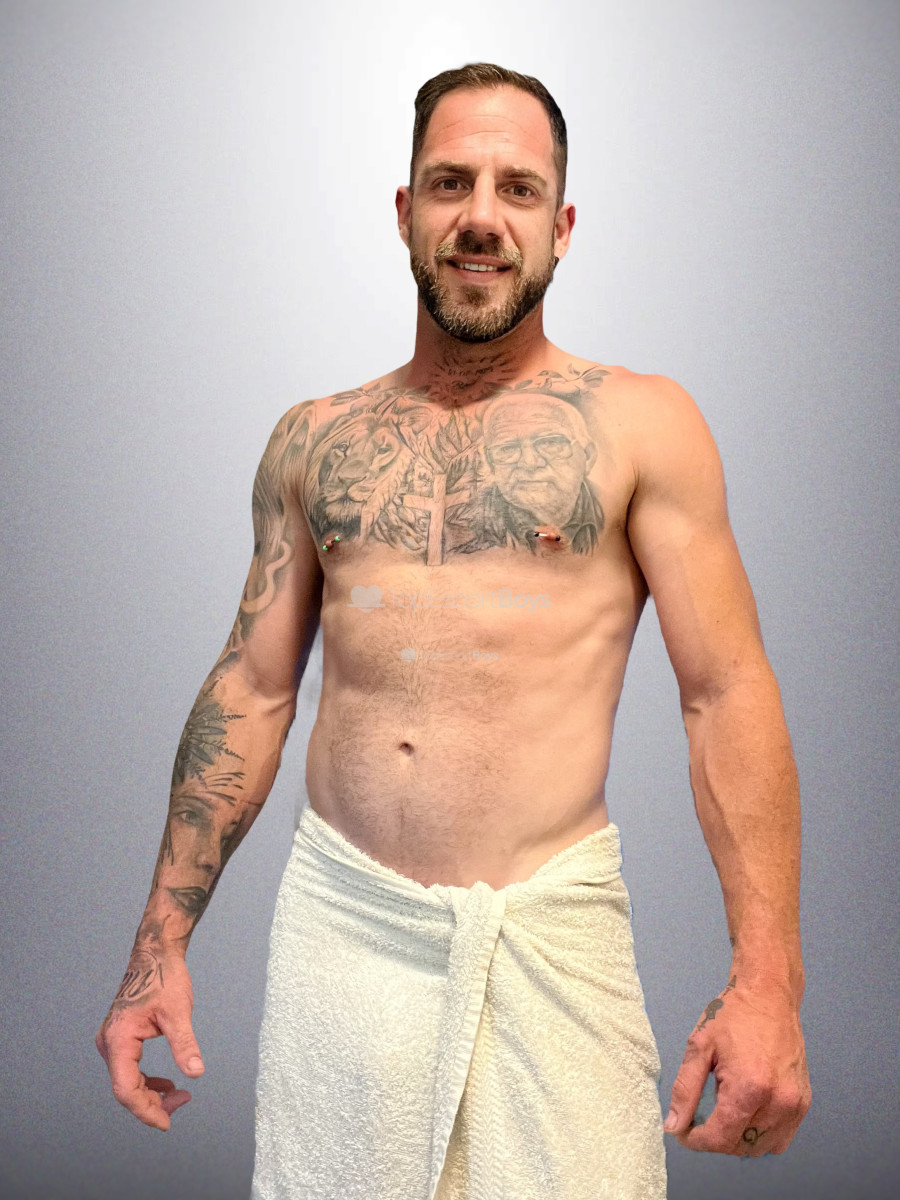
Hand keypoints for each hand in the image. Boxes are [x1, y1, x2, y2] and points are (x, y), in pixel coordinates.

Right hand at [96, 947, 204, 1130]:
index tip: (166, 1123)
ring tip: (178, 1096)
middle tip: (182, 1103)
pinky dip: (147, 1080)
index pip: (126, 1089)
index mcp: (118, 1040)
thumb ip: (184, 1044)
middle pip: (125, 1089)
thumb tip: (196, 1072)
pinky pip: (129, 1069)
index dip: (146, 1110)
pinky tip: (166, 1083)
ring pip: (127, 1081)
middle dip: (152, 1103)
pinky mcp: (121, 1038)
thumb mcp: (178, 1012)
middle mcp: (109, 1043)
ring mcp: (113, 1041)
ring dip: (150, 1093)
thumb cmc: (163, 977)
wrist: (155, 954)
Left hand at [664, 974, 810, 1155]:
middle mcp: (778, 1101)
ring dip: (737, 1140)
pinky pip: (780, 1138)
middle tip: (699, 1116)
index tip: (683, 1131)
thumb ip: (685, 1090)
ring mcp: (794, 1105)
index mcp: (750, 1087)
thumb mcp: (699, 1046)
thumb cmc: (735, 1014)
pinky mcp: (803, 1103)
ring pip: (761, 1148)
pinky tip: (745, 1113)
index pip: (720, 1138)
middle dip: (714, 1139)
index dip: (696, 1140)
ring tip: (723, 1110)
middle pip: (739, 1146)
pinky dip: (760, 1135)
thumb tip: (674, 1125)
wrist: (769, 994)